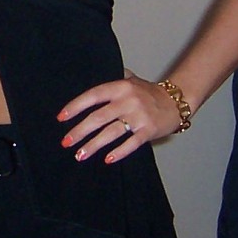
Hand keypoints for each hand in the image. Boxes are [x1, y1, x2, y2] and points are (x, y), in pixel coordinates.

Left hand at [57, 72, 181, 163]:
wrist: (176, 101)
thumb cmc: (149, 92)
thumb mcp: (131, 80)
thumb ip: (111, 80)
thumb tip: (86, 78)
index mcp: (121, 86)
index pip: (93, 95)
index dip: (76, 106)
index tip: (61, 117)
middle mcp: (128, 100)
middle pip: (99, 117)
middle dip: (80, 131)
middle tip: (66, 142)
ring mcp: (139, 115)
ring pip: (112, 132)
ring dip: (94, 145)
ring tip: (80, 155)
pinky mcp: (149, 130)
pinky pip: (131, 143)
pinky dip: (119, 151)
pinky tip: (107, 159)